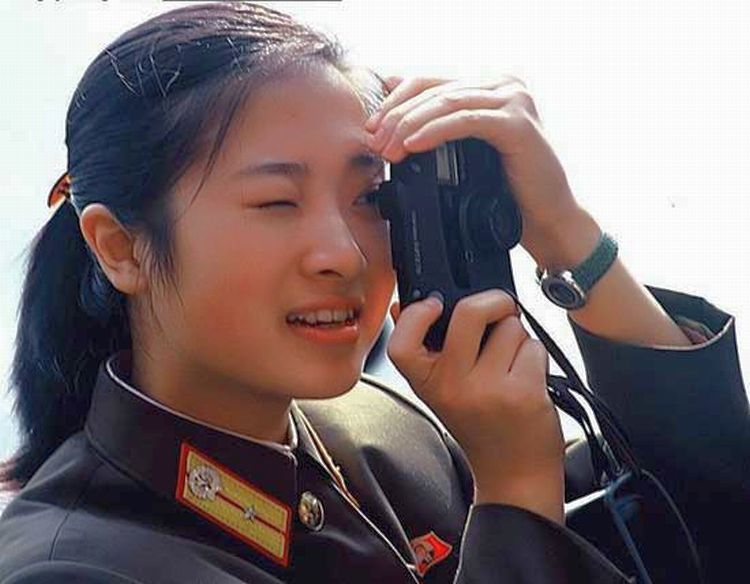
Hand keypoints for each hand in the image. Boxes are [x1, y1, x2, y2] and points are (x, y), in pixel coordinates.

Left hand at [365, 75, 590, 268]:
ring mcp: (514, 100)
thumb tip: (390, 111)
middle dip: (397, 116)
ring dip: (409, 124)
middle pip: (434, 90)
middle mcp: (503, 84)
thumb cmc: (506, 192)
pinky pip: (466, 121)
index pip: (429, 81)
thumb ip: (437, 128)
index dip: (395, 102)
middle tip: (374, 141)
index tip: (371, 128)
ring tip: (388, 148)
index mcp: (487, 87)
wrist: (546, 222)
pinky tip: (413, 145)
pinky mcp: (517, 123)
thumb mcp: (463, 155)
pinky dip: (435, 132)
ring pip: (446, 103)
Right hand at [386, 290, 564, 523]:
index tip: (434, 304)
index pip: (401, 344)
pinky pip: (533, 348)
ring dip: (518, 338)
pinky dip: (535, 357)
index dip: (415, 315)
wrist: (513, 474)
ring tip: (510, 366)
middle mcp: (452, 387)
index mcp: (427, 383)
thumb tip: (404, 308)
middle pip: (470, 312)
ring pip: (511, 328)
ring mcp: (487, 390)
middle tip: (500, 311)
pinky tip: (527, 379)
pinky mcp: (523, 393)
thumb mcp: (442, 391)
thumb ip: (426, 351)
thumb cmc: (480, 426)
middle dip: (494, 302)